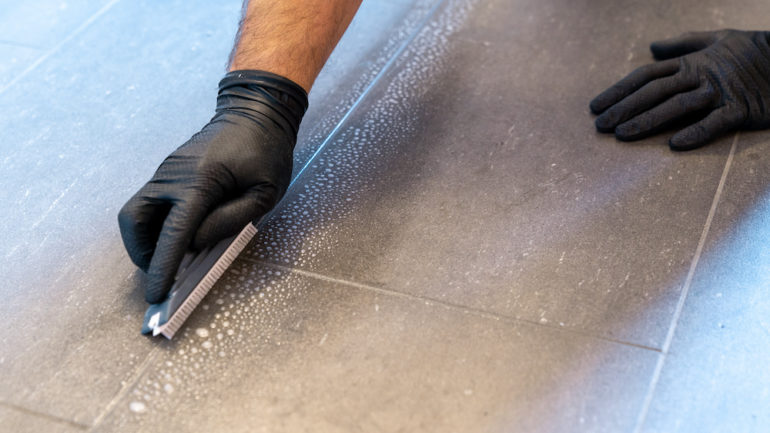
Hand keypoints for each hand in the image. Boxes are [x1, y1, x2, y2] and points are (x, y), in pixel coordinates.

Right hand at [119, 70, 307, 302]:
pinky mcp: (168, 171)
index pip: (174, 232)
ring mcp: (166, 171)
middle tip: (161, 273)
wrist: (255, 111)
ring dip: (144, 240)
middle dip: (141, 253)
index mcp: (200, 181)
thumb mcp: (264, 192)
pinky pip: (149, 202)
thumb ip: (232, 220)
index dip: (163, 265)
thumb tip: (196, 243)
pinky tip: (176, 235)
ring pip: (135, 212)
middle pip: (134, 221)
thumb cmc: (267, 151)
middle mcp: (173, 175)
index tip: (156, 293)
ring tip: (168, 257)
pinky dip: (154, 225)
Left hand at [591, 30, 769, 149]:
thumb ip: (682, 44)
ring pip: (678, 106)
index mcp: (691, 62)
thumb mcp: (717, 39)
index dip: (619, 90)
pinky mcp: (741, 109)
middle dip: (624, 108)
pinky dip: (696, 132)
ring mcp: (720, 92)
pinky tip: (675, 145)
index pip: (646, 75)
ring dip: (648, 121)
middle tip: (600, 126)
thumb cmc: (752, 51)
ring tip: (623, 134)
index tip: (596, 107)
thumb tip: (652, 48)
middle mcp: (700, 76)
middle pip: (654, 91)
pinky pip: (716, 122)